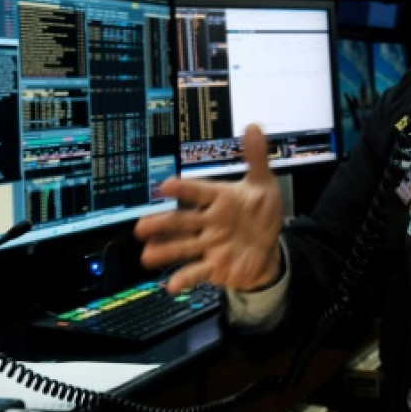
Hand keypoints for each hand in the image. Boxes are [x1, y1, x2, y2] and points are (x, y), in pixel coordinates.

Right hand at [133, 124, 284, 292]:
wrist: (268, 248)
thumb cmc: (260, 214)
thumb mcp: (263, 185)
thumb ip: (256, 158)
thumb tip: (253, 126)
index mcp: (218, 199)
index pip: (199, 191)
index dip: (184, 188)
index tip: (166, 185)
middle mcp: (208, 222)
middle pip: (181, 221)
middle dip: (161, 223)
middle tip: (141, 225)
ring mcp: (208, 245)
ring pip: (182, 247)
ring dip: (164, 251)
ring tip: (147, 255)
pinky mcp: (213, 266)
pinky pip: (196, 272)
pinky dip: (184, 278)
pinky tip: (172, 285)